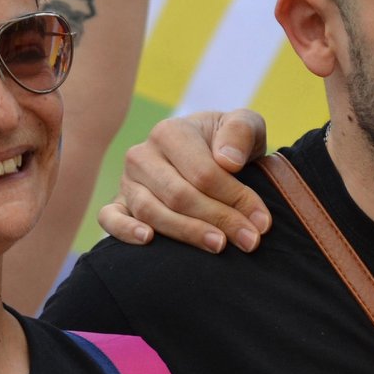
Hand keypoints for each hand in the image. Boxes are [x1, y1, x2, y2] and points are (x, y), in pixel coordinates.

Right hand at [98, 109, 271, 251]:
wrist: (209, 157)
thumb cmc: (229, 144)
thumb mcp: (246, 127)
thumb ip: (242, 132)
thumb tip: (227, 162)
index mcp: (170, 132)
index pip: (204, 173)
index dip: (235, 199)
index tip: (262, 222)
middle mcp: (142, 155)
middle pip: (180, 195)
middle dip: (219, 220)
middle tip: (250, 241)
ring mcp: (127, 181)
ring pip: (151, 211)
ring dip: (187, 232)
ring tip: (219, 246)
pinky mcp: (118, 203)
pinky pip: (110, 218)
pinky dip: (124, 229)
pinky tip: (148, 240)